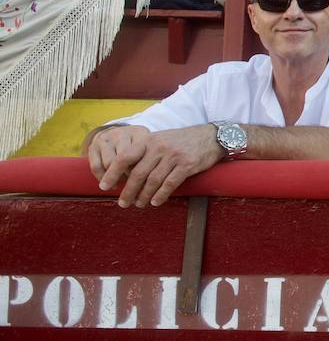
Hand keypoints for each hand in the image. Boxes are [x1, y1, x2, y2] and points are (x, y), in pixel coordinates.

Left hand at [96, 124, 222, 207]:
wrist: (211, 136)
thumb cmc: (182, 141)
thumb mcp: (161, 139)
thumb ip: (145, 152)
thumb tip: (125, 173)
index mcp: (149, 140)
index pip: (124, 157)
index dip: (112, 173)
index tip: (104, 186)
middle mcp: (159, 147)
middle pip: (137, 173)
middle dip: (128, 191)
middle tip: (122, 203)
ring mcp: (173, 156)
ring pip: (152, 181)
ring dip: (143, 196)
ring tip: (139, 204)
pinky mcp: (187, 165)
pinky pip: (170, 184)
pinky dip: (160, 195)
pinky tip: (155, 202)